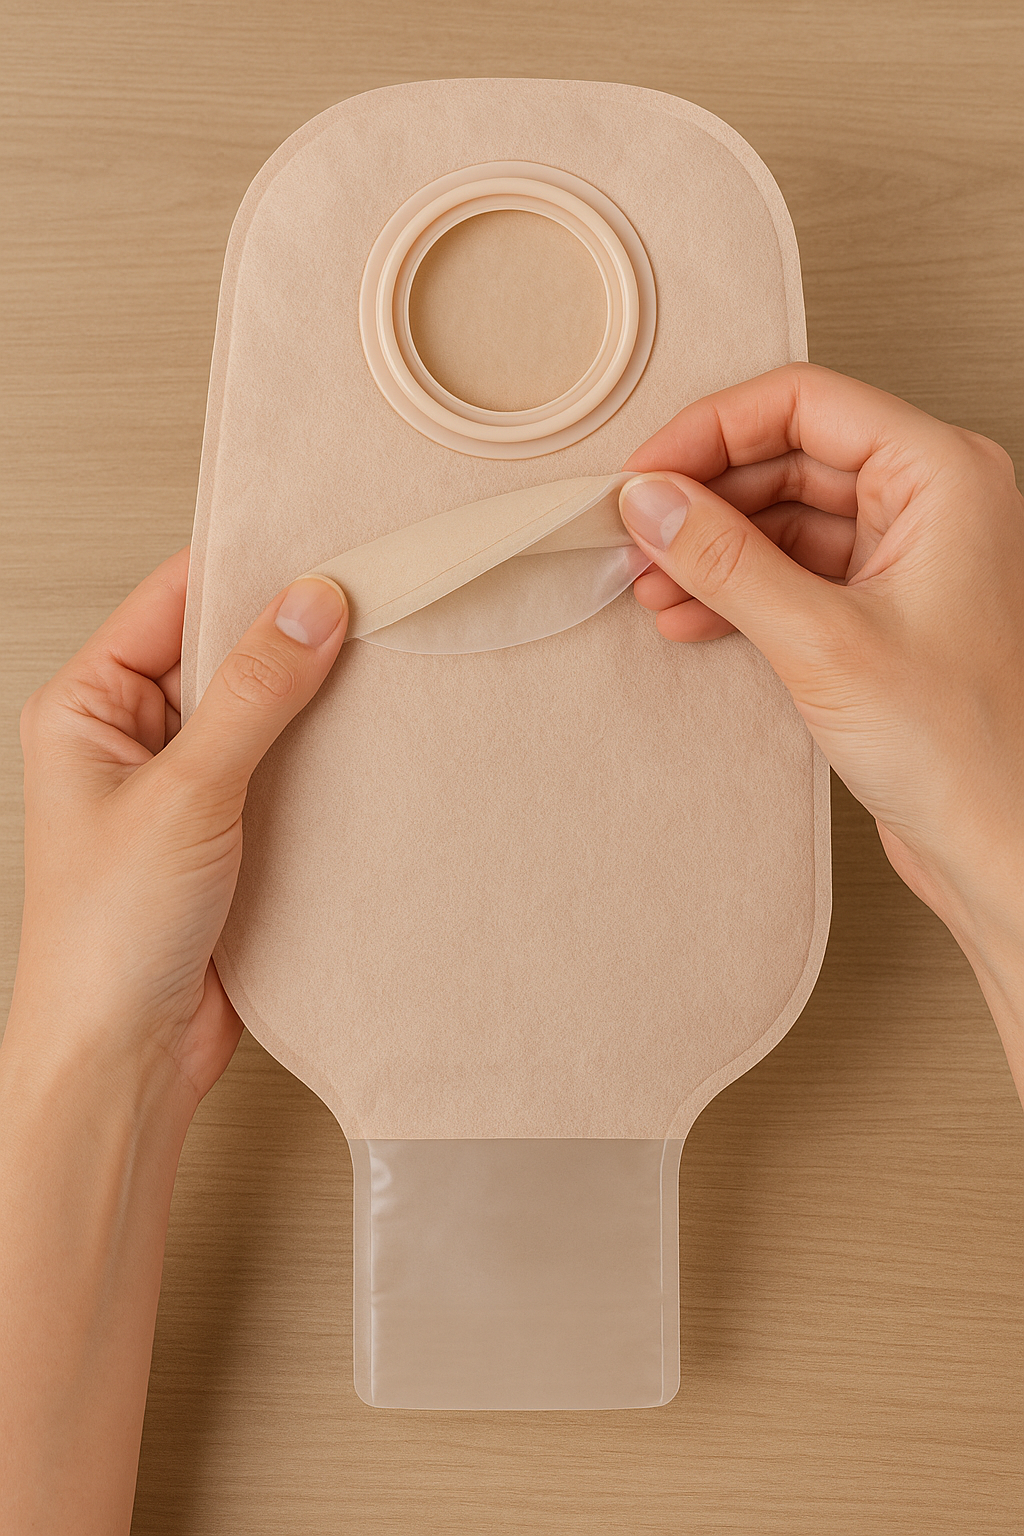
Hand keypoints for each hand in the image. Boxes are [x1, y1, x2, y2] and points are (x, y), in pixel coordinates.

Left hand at [7, 551, 347, 1107]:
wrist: (126, 1058)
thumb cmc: (107, 939)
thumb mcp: (185, 795)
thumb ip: (253, 694)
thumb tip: (311, 604)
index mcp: (87, 706)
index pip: (173, 599)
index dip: (248, 569)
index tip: (327, 553)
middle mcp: (131, 737)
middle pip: (222, 649)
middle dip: (292, 632)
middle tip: (371, 604)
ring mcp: (183, 784)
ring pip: (260, 708)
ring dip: (313, 697)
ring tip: (381, 666)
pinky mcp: (228, 830)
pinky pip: (282, 767)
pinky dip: (322, 754)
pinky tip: (367, 742)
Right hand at [617, 364, 1023, 1089]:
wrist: (997, 843)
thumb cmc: (964, 749)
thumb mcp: (821, 641)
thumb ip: (727, 562)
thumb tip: (655, 503)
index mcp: (942, 475)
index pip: (804, 405)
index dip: (712, 430)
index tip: (648, 473)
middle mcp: (930, 504)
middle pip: (789, 458)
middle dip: (706, 500)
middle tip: (640, 535)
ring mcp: (906, 558)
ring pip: (785, 518)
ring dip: (712, 549)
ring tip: (653, 585)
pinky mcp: (880, 611)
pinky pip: (794, 572)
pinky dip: (737, 590)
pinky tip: (690, 615)